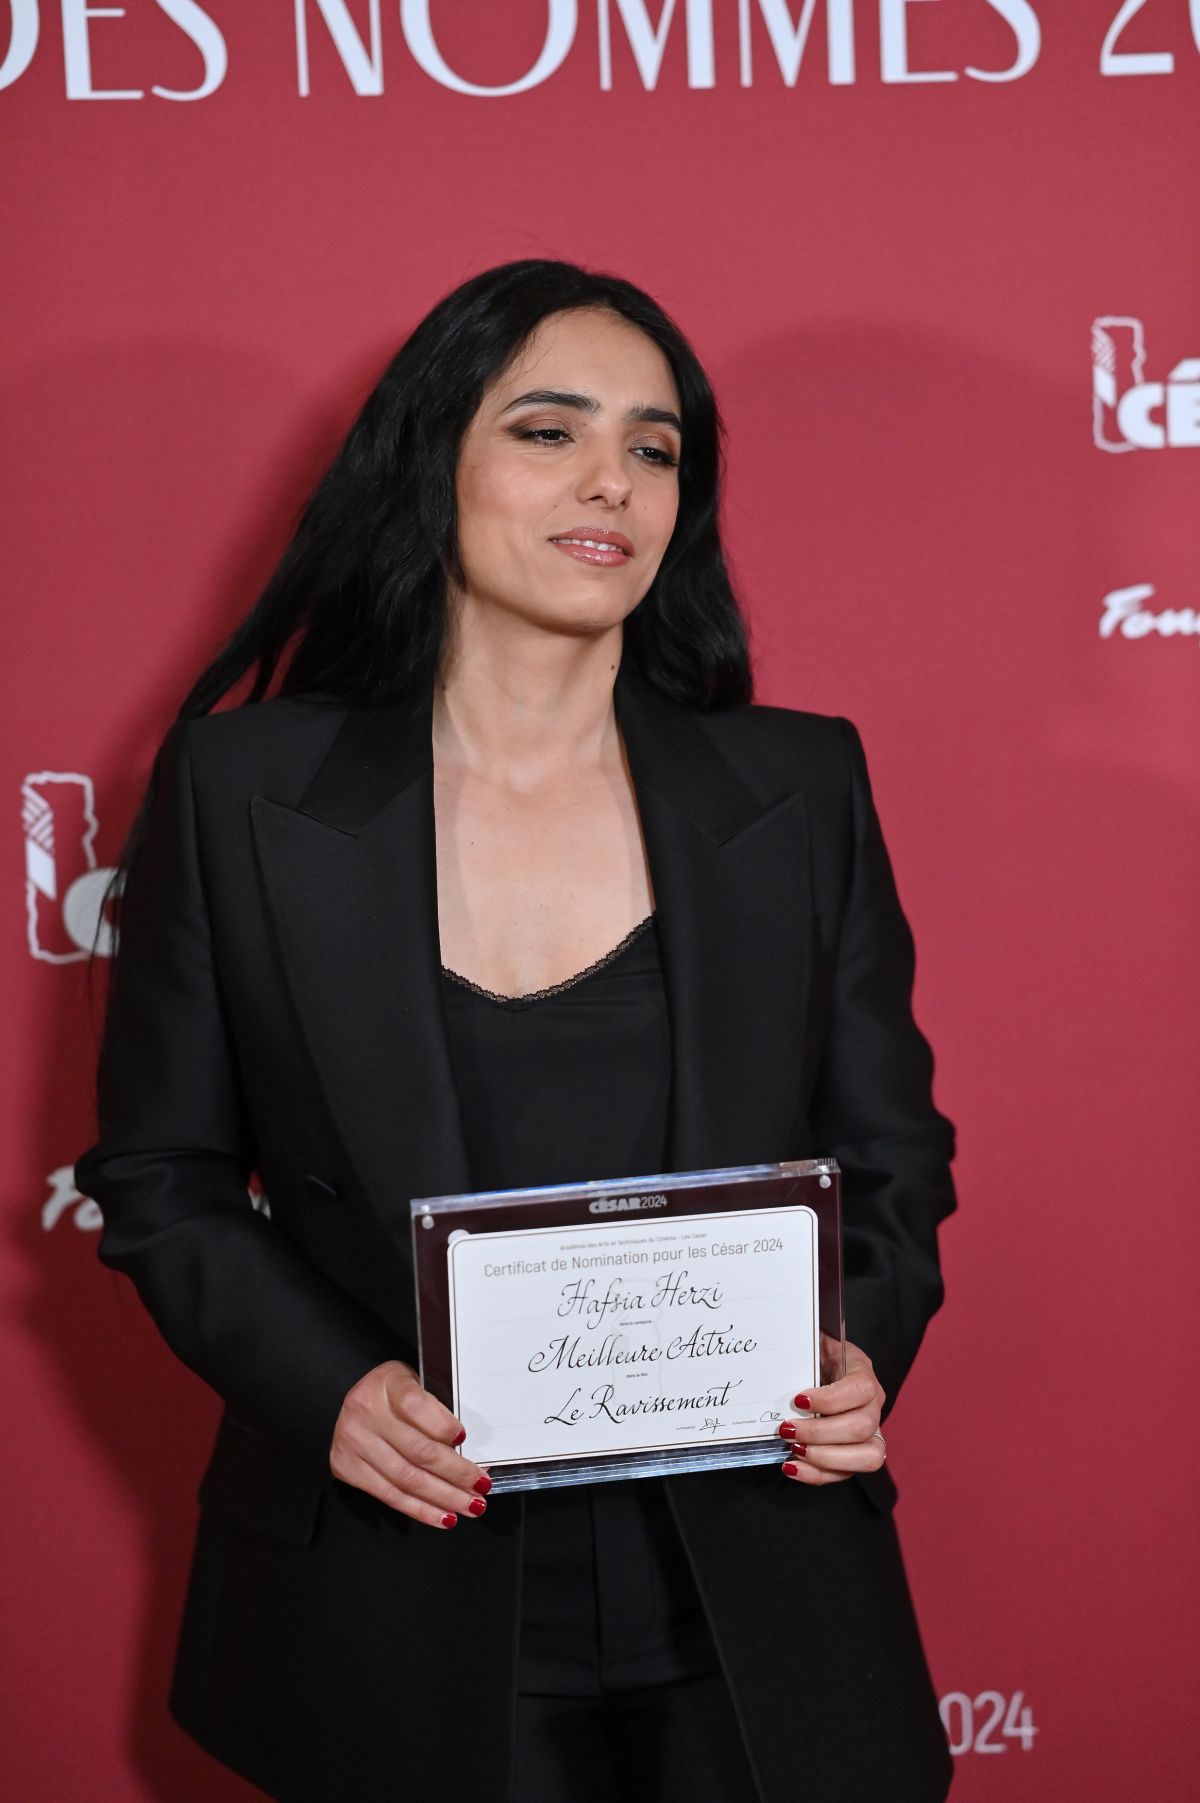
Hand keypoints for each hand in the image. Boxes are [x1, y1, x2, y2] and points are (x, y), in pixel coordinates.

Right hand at [330, 1359, 490, 1528]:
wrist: (359, 1400)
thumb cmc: (395, 1393)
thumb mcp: (418, 1383)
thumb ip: (437, 1409)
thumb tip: (468, 1449)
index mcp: (388, 1383)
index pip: (417, 1406)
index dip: (443, 1425)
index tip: (465, 1439)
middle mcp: (366, 1411)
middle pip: (418, 1450)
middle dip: (456, 1474)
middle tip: (481, 1486)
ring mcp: (353, 1441)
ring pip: (406, 1479)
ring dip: (443, 1498)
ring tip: (470, 1506)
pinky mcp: (347, 1467)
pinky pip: (390, 1496)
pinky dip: (421, 1510)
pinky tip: (443, 1516)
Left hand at [777, 1336, 885, 1486]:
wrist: (817, 1369)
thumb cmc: (812, 1355)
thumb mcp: (810, 1341)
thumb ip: (803, 1342)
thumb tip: (784, 1340)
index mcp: (862, 1372)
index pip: (861, 1389)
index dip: (831, 1399)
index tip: (798, 1401)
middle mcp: (873, 1405)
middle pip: (863, 1427)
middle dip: (821, 1433)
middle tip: (787, 1429)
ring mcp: (870, 1433)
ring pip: (868, 1456)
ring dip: (826, 1458)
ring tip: (794, 1450)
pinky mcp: (855, 1455)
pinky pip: (845, 1473)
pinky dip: (817, 1475)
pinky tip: (791, 1467)